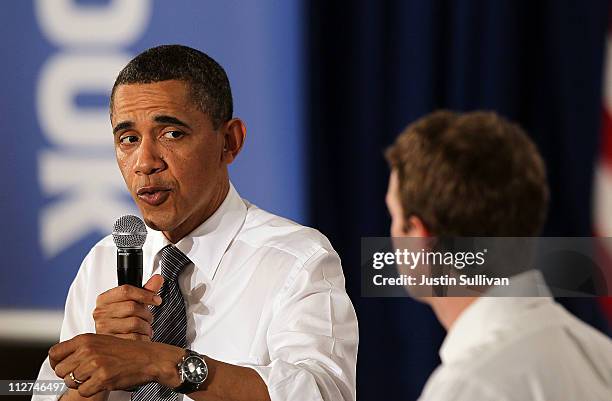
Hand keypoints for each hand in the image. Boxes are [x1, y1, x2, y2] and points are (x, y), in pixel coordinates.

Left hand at [50, 334, 182, 397]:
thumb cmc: (127, 351)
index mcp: (85, 339)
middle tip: (84, 374)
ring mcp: (95, 364)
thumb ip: (82, 348)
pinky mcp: (102, 378)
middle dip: (69, 376)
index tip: (62, 367)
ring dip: (81, 383)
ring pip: (71, 382)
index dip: (56, 363)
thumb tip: (60, 360)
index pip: (54, 353)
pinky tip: (102, 382)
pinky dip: (91, 390)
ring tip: (95, 377)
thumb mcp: (102, 341)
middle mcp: (88, 350)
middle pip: (60, 370)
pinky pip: (83, 391)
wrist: (149, 358)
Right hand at [93, 275, 163, 340]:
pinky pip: (134, 338)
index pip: (126, 291)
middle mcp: (100, 313)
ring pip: (135, 323)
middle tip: (148, 318)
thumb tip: (158, 278)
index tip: (156, 299)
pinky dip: (143, 338)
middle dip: (147, 314)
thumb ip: (147, 290)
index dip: (145, 294)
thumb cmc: (124, 319)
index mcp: (104, 300)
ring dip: (146, 327)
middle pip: (132, 307)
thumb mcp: (134, 302)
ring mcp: (103, 328)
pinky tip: (140, 337)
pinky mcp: (110, 343)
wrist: (114, 343)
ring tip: (144, 329)